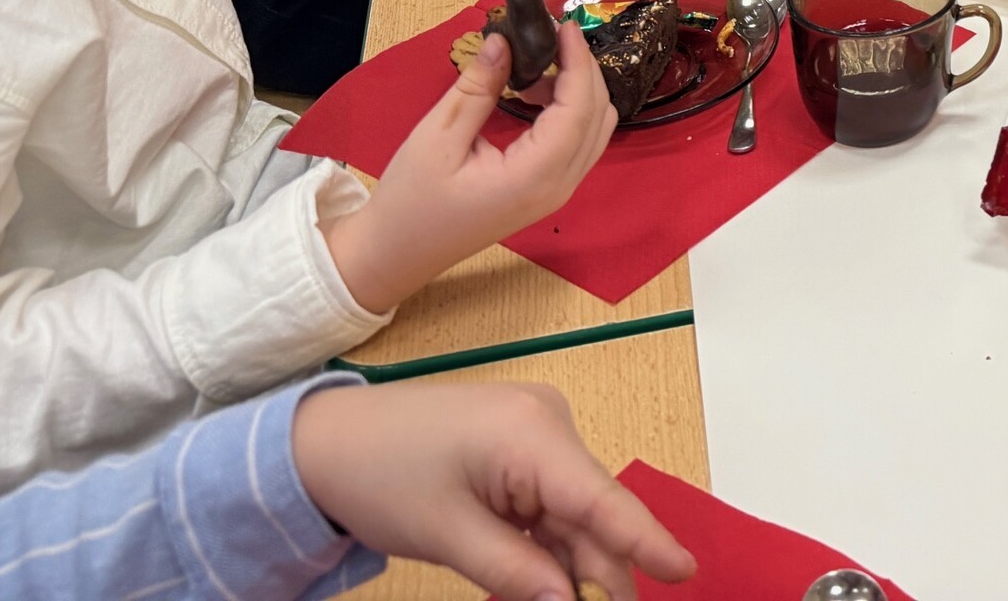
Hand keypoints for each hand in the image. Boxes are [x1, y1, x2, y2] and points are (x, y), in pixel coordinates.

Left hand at [292, 379, 694, 600]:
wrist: (321, 440)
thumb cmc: (380, 478)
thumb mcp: (449, 535)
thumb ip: (517, 573)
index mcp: (533, 433)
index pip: (603, 498)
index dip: (646, 540)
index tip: (687, 572)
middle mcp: (546, 422)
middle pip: (590, 511)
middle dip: (599, 571)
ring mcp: (532, 431)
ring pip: (569, 513)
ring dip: (569, 564)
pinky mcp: (515, 445)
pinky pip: (545, 503)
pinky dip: (544, 546)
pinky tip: (544, 584)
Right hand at [321, 24, 616, 314]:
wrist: (395, 254)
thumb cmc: (410, 200)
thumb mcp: (438, 137)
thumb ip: (478, 87)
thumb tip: (504, 40)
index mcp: (535, 176)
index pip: (578, 108)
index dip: (578, 62)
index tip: (564, 25)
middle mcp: (559, 187)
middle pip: (597, 116)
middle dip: (582, 70)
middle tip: (551, 36)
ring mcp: (557, 193)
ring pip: (594, 130)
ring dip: (577, 91)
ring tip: (535, 63)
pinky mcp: (547, 192)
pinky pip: (577, 144)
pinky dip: (568, 112)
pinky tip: (532, 93)